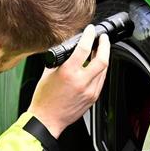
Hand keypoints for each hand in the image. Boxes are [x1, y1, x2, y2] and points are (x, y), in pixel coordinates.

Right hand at [28, 24, 110, 138]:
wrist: (47, 120)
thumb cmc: (44, 99)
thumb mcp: (48, 74)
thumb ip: (60, 60)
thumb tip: (68, 49)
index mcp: (68, 73)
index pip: (84, 48)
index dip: (89, 36)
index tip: (90, 30)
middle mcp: (81, 82)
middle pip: (102, 59)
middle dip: (105, 45)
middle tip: (102, 39)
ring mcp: (89, 91)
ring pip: (104, 70)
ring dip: (104, 58)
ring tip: (99, 51)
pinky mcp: (92, 98)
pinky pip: (101, 80)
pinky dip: (100, 71)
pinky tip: (96, 67)